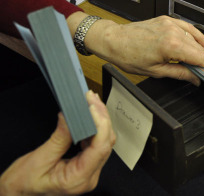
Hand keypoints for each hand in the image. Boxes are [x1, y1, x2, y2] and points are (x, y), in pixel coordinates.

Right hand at [0, 91, 114, 194]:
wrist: (16, 195)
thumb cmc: (23, 186)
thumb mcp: (38, 160)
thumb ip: (59, 138)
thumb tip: (70, 117)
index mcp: (78, 179)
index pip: (100, 147)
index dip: (100, 124)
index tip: (92, 106)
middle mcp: (89, 177)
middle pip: (105, 142)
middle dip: (100, 117)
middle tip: (90, 98)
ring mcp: (89, 172)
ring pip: (103, 141)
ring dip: (98, 120)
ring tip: (89, 102)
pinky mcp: (86, 165)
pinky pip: (96, 144)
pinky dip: (93, 128)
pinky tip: (88, 116)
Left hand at [82, 14, 203, 83]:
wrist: (114, 40)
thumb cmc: (128, 56)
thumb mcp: (156, 71)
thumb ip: (180, 74)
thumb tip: (195, 78)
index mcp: (170, 46)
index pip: (199, 57)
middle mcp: (172, 32)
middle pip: (199, 48)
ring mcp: (170, 24)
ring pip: (194, 38)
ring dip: (201, 50)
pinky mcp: (167, 20)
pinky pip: (187, 27)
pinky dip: (195, 35)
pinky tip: (201, 43)